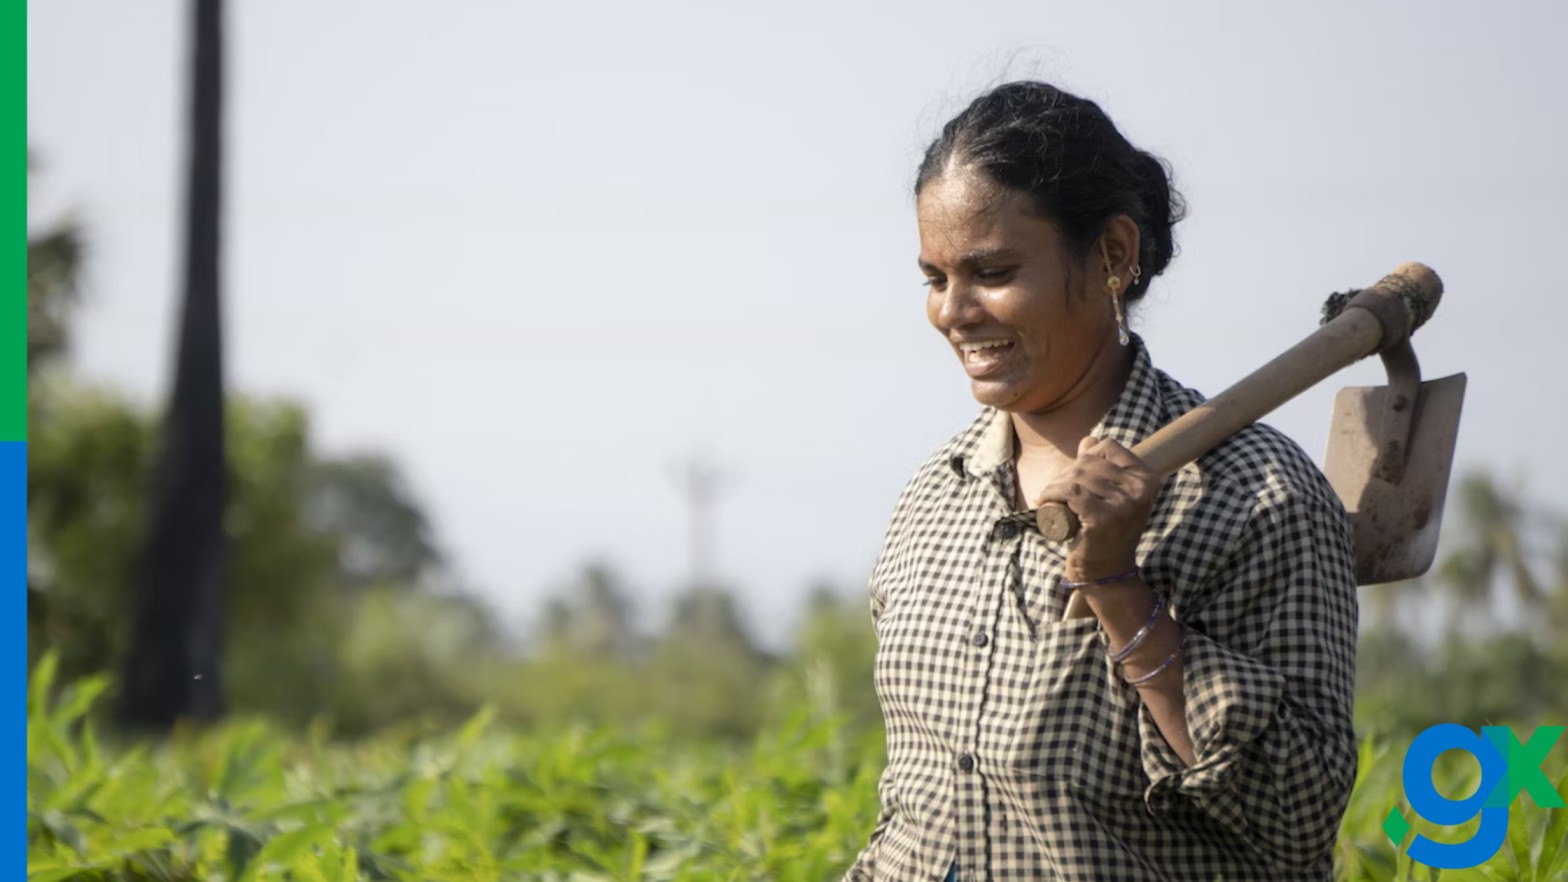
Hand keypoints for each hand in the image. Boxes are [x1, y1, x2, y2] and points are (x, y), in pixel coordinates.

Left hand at [1037, 436, 1159, 581]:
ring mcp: (1124, 504)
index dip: (1086, 456)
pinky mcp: (1103, 517)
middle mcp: (1141, 489)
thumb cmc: (1107, 532)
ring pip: (1077, 475)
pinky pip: (1070, 491)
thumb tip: (1090, 439)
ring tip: (1051, 499)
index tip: (1075, 475)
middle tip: (1057, 492)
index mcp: (1148, 478)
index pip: (1110, 447)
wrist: (1107, 572)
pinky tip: (1046, 501)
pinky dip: (1052, 493)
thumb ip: (1103, 465)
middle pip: (1090, 461)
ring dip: (1056, 484)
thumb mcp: (1111, 495)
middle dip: (1066, 472)